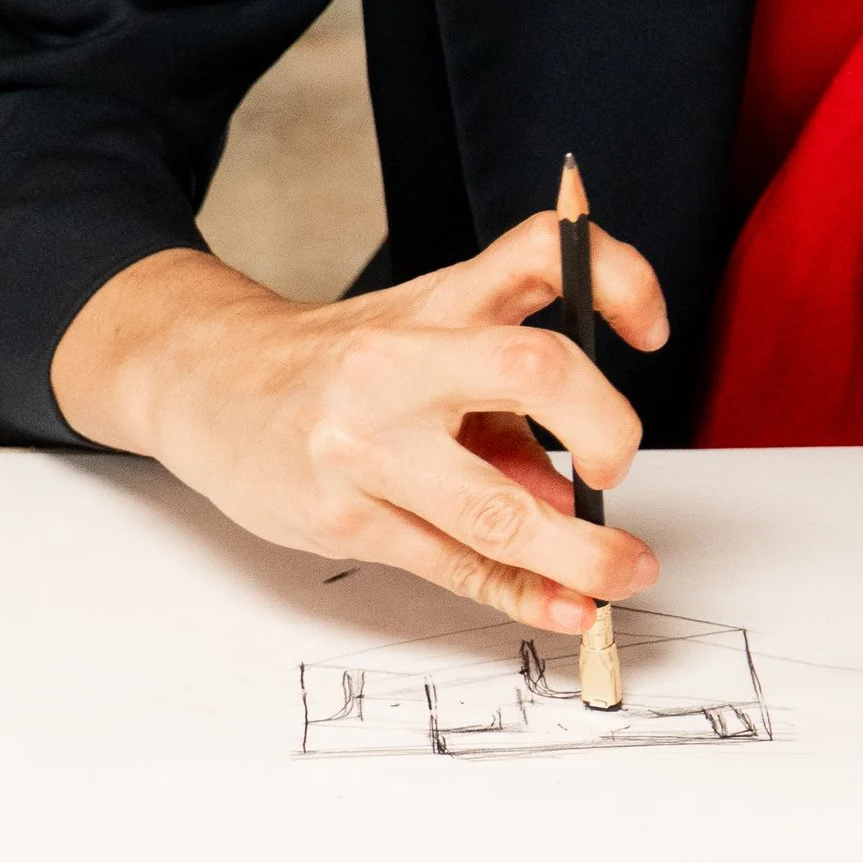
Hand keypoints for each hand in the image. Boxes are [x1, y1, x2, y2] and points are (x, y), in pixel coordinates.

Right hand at [50, 214, 667, 632]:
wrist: (210, 385)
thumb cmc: (341, 364)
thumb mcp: (429, 342)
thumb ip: (508, 412)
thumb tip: (573, 501)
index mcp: (439, 301)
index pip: (542, 255)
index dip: (617, 279)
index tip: (651, 330)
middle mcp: (403, 361)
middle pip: (532, 368)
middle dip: (606, 427)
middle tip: (618, 468)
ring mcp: (368, 443)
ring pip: (496, 508)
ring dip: (581, 555)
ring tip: (625, 575)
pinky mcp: (344, 516)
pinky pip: (454, 565)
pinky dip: (524, 595)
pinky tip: (565, 608)